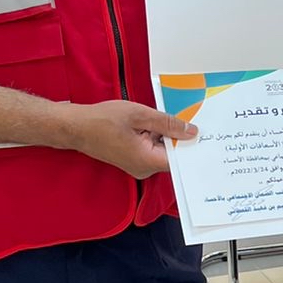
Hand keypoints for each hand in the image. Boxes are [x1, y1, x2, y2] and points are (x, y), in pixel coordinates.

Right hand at [73, 101, 196, 178]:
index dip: (193, 147)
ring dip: (167, 135)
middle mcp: (144, 168)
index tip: (206, 134)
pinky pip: (152, 149)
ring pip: (163, 151)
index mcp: (147, 160)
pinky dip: (157, 136)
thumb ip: (167, 123)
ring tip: (172, 118)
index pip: (180, 160)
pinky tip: (157, 122)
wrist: (76, 127)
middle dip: (181, 138)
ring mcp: (138, 166)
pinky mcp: (133, 159)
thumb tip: (191, 131)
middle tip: (193, 119)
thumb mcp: (139, 114)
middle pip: (173, 155)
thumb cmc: (102, 120)